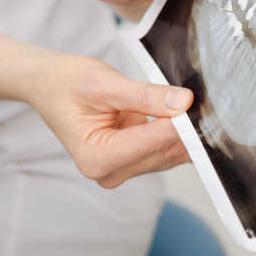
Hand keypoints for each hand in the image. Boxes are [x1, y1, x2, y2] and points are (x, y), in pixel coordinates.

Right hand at [27, 53, 191, 187]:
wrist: (47, 85)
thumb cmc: (66, 83)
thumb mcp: (104, 83)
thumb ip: (145, 96)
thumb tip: (183, 103)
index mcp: (96, 158)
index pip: (150, 142)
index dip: (178, 124)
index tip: (199, 105)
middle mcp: (108, 172)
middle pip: (161, 153)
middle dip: (184, 128)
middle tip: (208, 102)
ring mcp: (120, 169)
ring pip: (167, 154)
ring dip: (184, 131)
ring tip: (198, 105)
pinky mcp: (131, 160)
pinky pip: (162, 149)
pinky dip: (175, 132)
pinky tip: (186, 114)